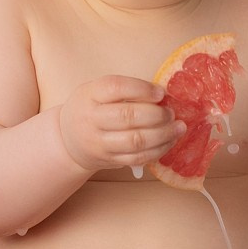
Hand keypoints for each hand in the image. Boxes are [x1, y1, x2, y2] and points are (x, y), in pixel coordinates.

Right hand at [57, 75, 185, 173]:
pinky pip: (138, 158)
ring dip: (163, 134)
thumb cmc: (91, 108)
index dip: (142, 89)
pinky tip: (170, 141)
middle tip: (171, 113)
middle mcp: (91, 119)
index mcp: (89, 95)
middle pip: (128, 116)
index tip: (160, 93)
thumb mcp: (96, 91)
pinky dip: (158, 150)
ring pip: (136, 141)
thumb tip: (162, 95)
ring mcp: (99, 143)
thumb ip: (123, 90)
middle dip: (157, 115)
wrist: (68, 140)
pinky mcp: (109, 160)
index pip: (116, 88)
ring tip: (178, 127)